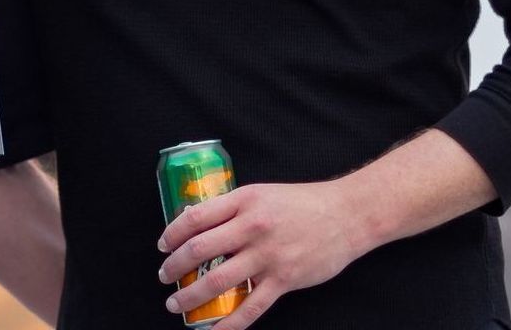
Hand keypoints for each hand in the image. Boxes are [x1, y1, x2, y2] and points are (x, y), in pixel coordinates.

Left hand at [157, 181, 364, 327]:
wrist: (347, 215)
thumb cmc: (303, 203)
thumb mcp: (262, 194)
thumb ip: (233, 209)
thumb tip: (199, 225)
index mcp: (244, 201)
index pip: (195, 217)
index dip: (172, 234)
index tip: (163, 245)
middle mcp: (253, 227)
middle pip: (200, 250)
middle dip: (174, 267)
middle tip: (164, 276)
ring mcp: (268, 255)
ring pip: (218, 281)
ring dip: (191, 296)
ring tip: (177, 304)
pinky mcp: (284, 280)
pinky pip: (249, 308)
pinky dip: (228, 324)